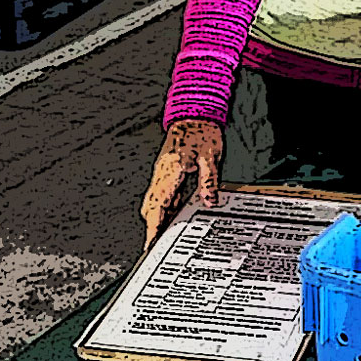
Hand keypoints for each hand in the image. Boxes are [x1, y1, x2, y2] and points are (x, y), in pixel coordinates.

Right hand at [141, 118, 222, 247]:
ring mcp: (162, 172)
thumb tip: (209, 200)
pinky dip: (164, 206)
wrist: (194, 114)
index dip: (153, 227)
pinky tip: (174, 214)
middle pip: (151, 206)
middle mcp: (162, 173)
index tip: (151, 243)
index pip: (158, 205)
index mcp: (170, 171)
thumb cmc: (201, 131)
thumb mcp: (210, 156)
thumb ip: (208, 180)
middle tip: (154, 245)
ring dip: (157, 218)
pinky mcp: (167, 170)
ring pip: (154, 201)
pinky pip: (162, 193)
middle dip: (151, 227)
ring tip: (162, 236)